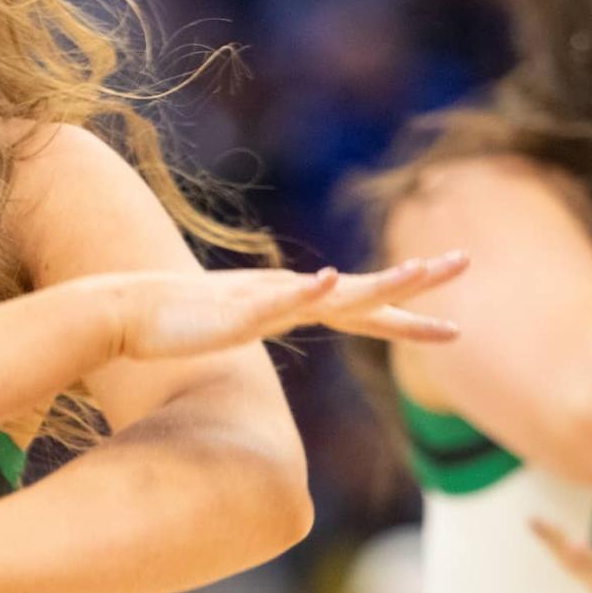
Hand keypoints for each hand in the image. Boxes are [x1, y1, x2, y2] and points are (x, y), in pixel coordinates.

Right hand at [107, 252, 468, 360]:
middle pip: (364, 292)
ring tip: (419, 271)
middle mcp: (290, 296)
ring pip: (335, 293)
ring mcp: (266, 300)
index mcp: (293, 304)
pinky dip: (308, 293)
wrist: (127, 313)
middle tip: (464, 261)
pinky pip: (279, 304)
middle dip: (418, 282)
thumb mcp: (236, 331)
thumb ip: (262, 325)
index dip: (407, 317)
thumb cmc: (176, 326)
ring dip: (378, 283)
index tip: (453, 327)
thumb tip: (280, 331)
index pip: (362, 308)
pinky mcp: (238, 310)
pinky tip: (332, 283)